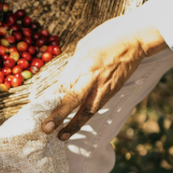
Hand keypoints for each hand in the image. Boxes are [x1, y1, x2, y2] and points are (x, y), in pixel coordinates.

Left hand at [41, 10, 167, 139]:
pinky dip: (86, 117)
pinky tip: (78, 124)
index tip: (37, 110)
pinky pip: (97, 106)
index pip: (62, 85)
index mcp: (82, 62)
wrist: (135, 40)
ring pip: (87, 110)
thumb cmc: (108, 36)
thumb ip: (74, 63)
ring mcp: (104, 86)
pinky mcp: (113, 91)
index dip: (49, 99)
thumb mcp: (85, 44)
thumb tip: (65, 78)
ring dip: (74, 125)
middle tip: (46, 129)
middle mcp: (92, 77)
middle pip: (73, 100)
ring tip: (62, 136)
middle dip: (58, 116)